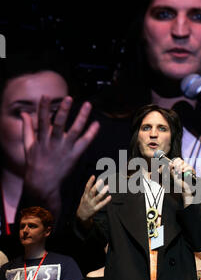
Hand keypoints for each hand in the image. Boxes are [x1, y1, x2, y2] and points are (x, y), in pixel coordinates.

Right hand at [21, 95, 99, 214]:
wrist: (42, 183)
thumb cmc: (35, 163)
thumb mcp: (28, 145)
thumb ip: (27, 128)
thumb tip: (24, 113)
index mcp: (41, 140)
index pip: (41, 121)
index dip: (43, 108)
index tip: (45, 96)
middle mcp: (53, 143)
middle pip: (59, 124)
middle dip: (63, 111)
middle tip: (68, 98)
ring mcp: (65, 150)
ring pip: (74, 131)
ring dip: (81, 117)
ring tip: (88, 105)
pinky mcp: (74, 156)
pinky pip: (84, 143)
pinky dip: (91, 133)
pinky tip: (97, 124)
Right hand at [76, 175, 111, 222]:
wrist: (81, 216)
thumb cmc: (84, 204)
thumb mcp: (84, 197)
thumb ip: (88, 191)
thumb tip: (94, 182)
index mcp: (85, 195)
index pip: (87, 187)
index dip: (90, 182)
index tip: (93, 176)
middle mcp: (88, 199)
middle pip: (92, 192)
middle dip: (96, 186)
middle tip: (101, 180)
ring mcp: (92, 204)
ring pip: (97, 198)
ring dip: (102, 192)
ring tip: (107, 186)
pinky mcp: (95, 209)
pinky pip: (101, 204)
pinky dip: (106, 201)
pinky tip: (110, 197)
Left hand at [169, 158, 195, 200]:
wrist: (184, 187)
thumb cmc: (178, 182)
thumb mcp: (172, 175)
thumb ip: (170, 169)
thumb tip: (169, 163)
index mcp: (179, 166)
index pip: (178, 159)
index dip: (175, 161)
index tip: (173, 165)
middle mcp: (184, 166)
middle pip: (181, 161)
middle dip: (177, 166)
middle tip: (175, 171)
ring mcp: (188, 168)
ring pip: (185, 164)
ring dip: (181, 168)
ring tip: (179, 173)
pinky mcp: (192, 171)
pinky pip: (189, 167)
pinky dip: (186, 169)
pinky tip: (183, 172)